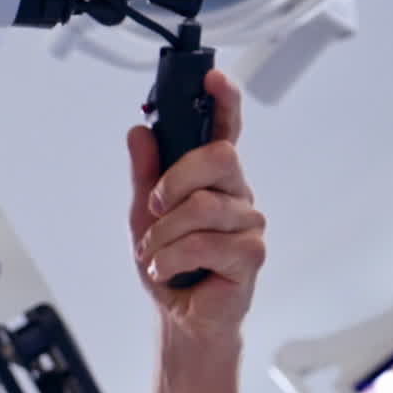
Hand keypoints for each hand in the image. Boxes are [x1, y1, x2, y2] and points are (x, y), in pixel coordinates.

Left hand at [127, 70, 265, 342]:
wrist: (180, 315)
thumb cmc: (171, 263)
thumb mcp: (145, 213)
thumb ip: (145, 173)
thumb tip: (140, 131)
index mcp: (213, 178)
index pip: (226, 129)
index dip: (224, 100)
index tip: (213, 77)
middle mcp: (236, 193)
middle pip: (219, 156)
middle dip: (174, 180)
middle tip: (156, 206)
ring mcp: (248, 223)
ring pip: (202, 206)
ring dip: (164, 235)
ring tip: (158, 254)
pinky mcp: (251, 255)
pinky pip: (206, 243)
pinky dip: (174, 258)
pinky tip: (170, 269)